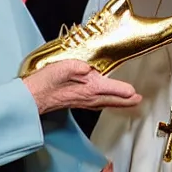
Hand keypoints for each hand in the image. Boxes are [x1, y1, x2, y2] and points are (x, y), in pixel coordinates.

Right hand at [23, 59, 141, 113]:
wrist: (32, 97)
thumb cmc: (46, 81)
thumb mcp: (62, 68)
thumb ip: (77, 67)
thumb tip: (88, 68)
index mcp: (89, 87)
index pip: (111, 89)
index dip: (124, 90)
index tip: (135, 92)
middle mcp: (89, 97)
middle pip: (112, 100)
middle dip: (127, 100)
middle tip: (139, 100)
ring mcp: (83, 101)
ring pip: (106, 103)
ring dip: (119, 103)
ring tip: (129, 102)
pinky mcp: (77, 102)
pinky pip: (98, 104)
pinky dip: (107, 103)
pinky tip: (106, 103)